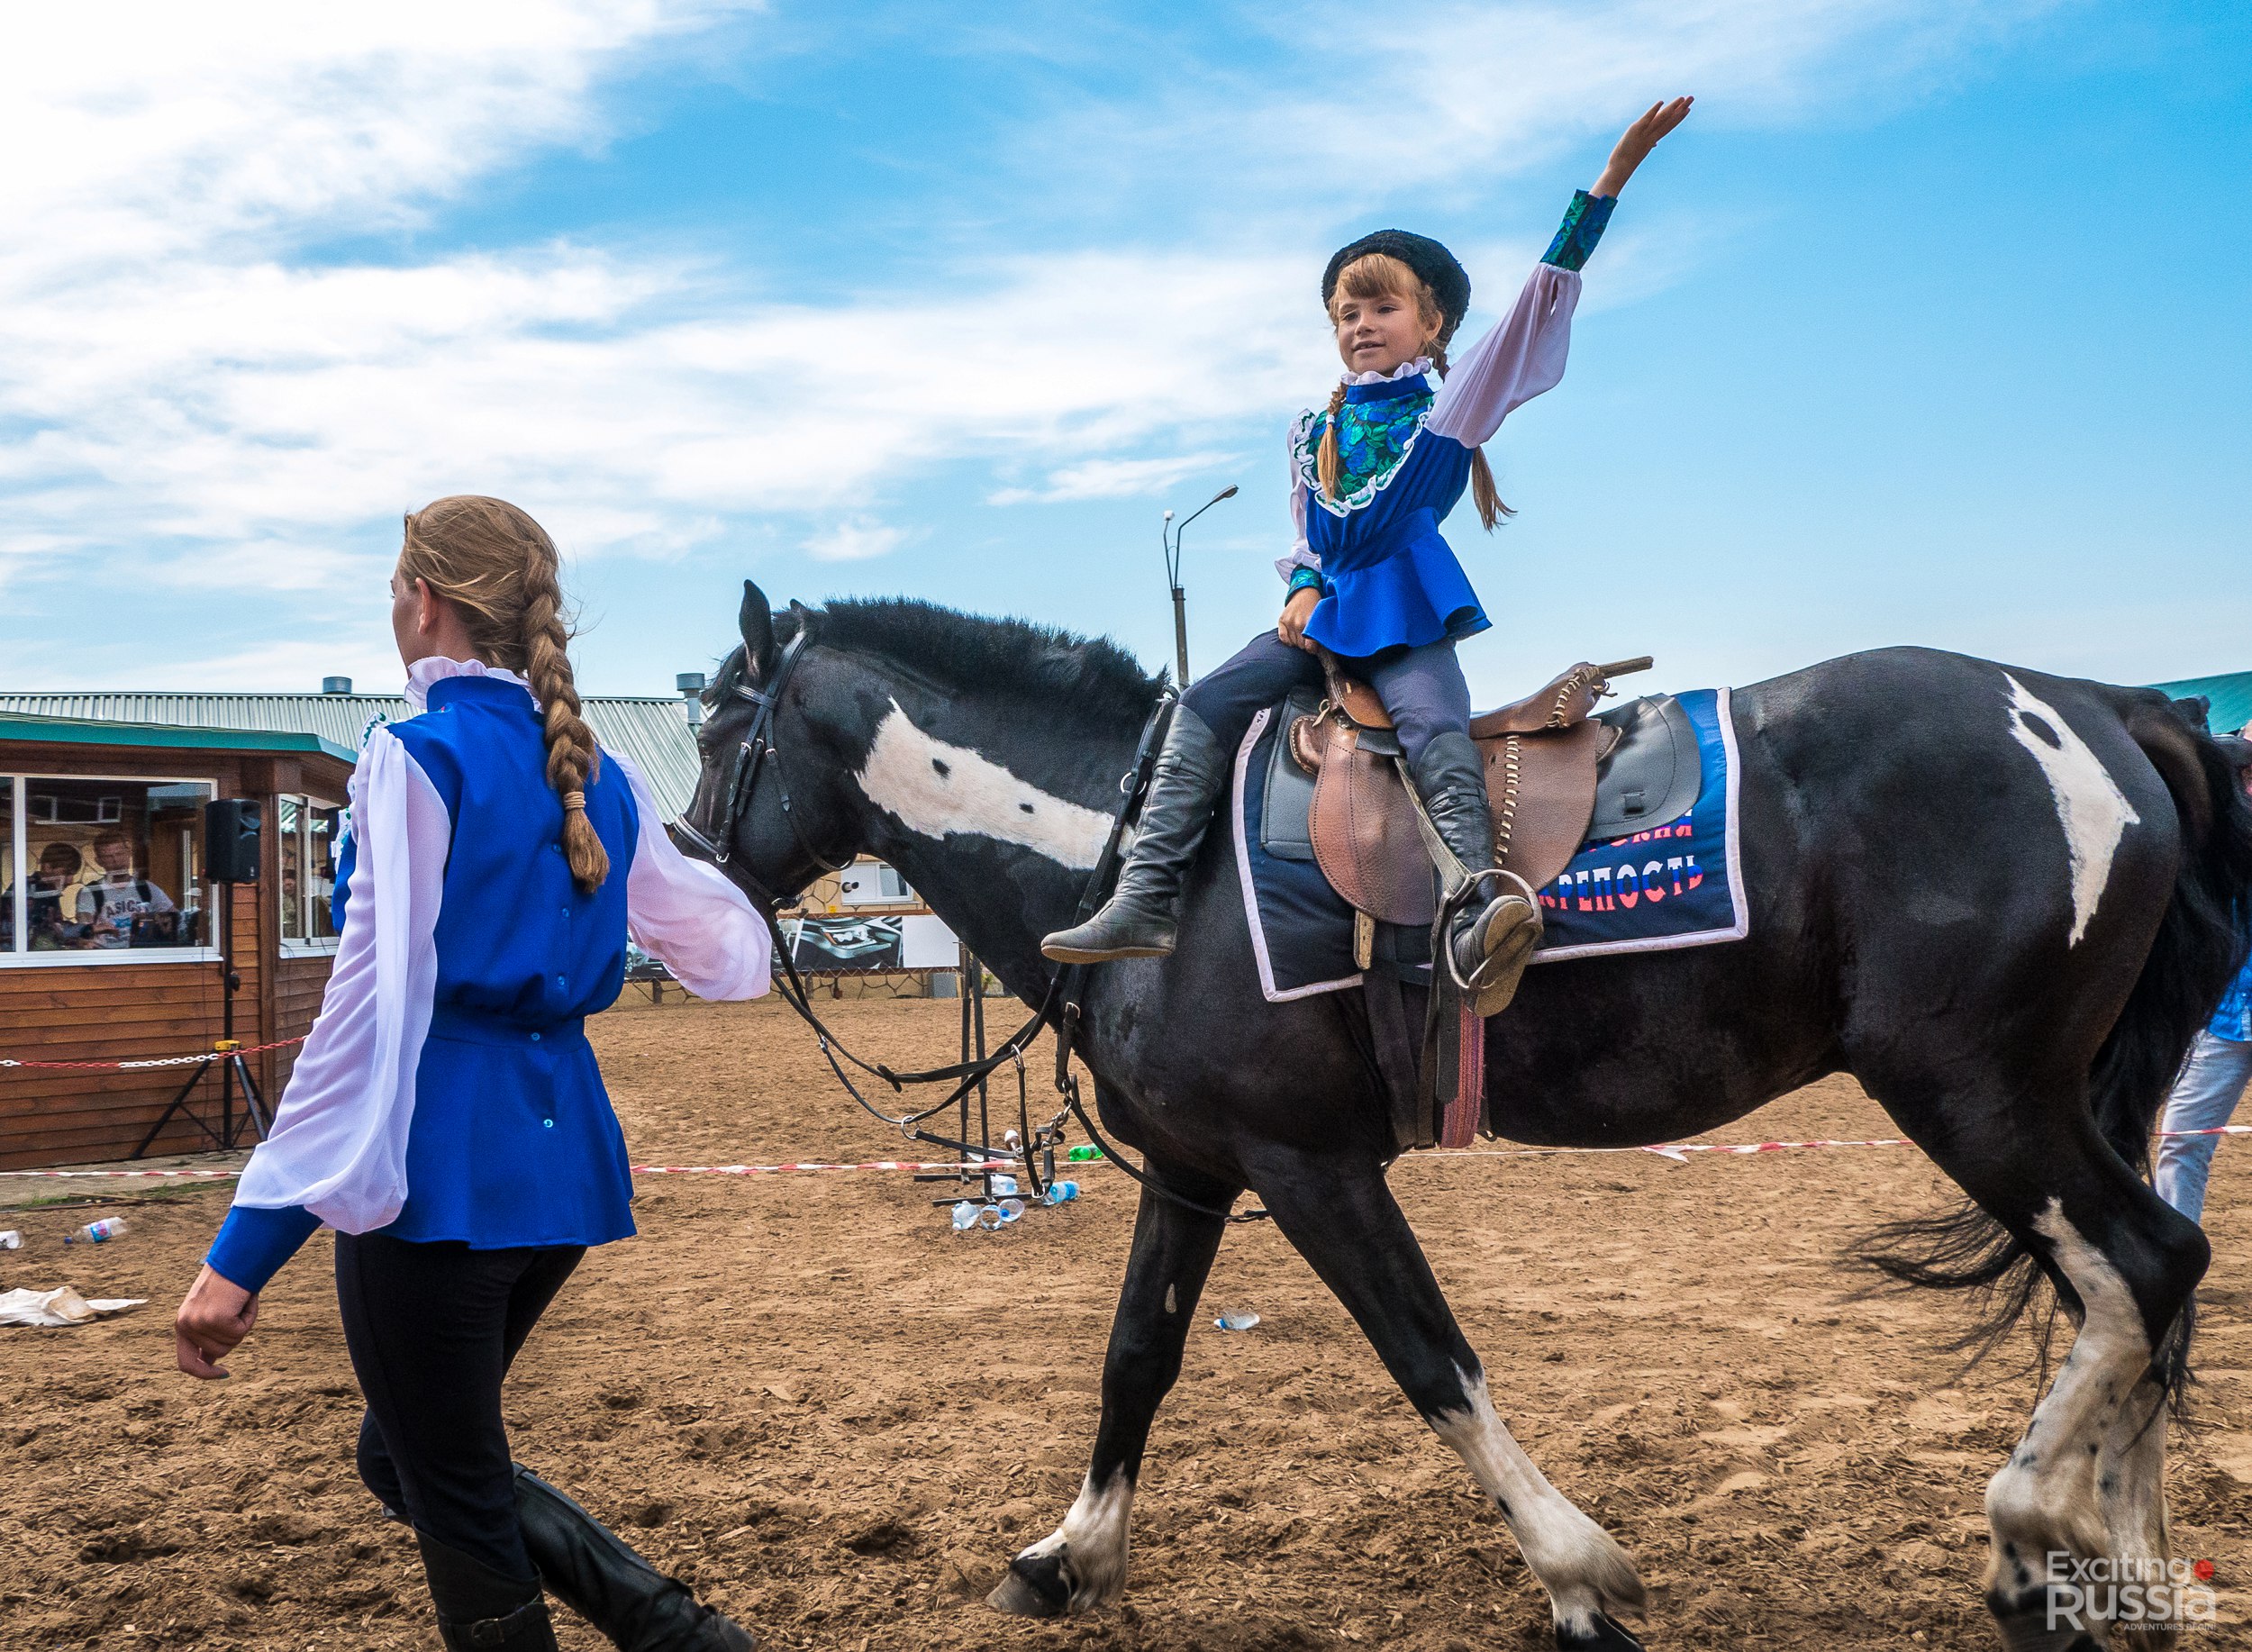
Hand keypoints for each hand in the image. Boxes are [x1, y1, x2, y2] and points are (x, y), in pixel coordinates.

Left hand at [175, 1264, 258, 1379]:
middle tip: (237, 1311)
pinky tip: (244, 1300)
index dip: (204, 1373)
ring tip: (239, 1302)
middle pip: (219, 1353)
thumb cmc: (229, 1283)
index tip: (224, 1374)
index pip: (186, 1363)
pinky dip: (250, 1316)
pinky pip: (241, 1331)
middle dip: (234, 1336)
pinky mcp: (216, 1318)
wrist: (236, 1258)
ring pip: (231, 1343)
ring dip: (243, 1324)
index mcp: (182, 1324)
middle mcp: (185, 1325)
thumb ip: (208, 1336)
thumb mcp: (213, 1312)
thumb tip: (210, 1361)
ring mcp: (199, 1323)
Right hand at [1277, 587, 1319, 650]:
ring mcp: (1289, 622)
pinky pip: (1283, 638)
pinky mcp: (1282, 620)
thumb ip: (1320, 633)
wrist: (1305, 592)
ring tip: (1302, 635)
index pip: (1309, 647)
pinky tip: (1293, 637)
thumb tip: (1322, 650)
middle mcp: (1298, 623)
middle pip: (1301, 646)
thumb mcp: (1321, 618)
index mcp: (1309, 623)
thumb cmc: (1316, 606)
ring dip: (1298, 642)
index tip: (1315, 648)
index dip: (1313, 650)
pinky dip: (1288, 640)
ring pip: (1293, 643)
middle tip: (1309, 639)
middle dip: (1306, 645)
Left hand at [1592, 96, 1692, 196]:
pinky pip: (1647, 119)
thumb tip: (1655, 144)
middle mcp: (1652, 135)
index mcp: (1653, 139)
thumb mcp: (1639, 150)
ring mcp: (1645, 133)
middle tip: (1692, 98)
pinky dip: (1654, 110)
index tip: (1688, 109)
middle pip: (1669, 120)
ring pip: (1661, 118)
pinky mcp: (1636, 130)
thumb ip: (1648, 144)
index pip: (1668, 126)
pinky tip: (1661, 102)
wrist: (1620, 169)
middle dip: (1681, 109)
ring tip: (1682, 98)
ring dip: (1672, 108)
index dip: (1678, 117)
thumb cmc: (1627, 161)